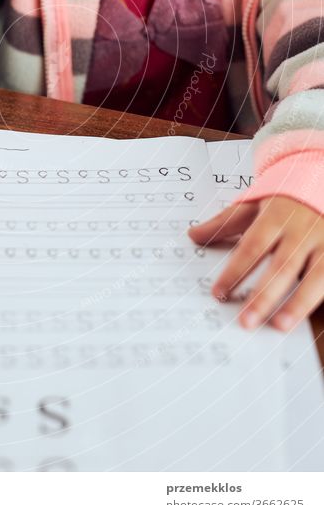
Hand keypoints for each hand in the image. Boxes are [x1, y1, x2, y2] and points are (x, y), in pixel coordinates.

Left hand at [188, 196, 323, 330]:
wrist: (322, 179)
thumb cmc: (284, 199)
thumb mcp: (253, 204)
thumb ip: (224, 223)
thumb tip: (193, 235)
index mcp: (276, 217)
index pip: (252, 247)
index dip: (235, 271)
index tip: (219, 293)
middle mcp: (302, 231)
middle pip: (281, 266)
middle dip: (263, 295)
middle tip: (246, 321)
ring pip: (315, 276)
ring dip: (298, 303)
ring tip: (279, 325)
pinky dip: (321, 298)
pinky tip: (311, 319)